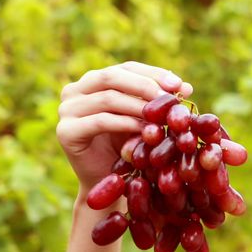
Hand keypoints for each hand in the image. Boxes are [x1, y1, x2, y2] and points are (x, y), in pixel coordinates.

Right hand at [56, 62, 193, 193]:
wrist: (109, 183)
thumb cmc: (128, 147)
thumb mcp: (145, 119)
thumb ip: (159, 101)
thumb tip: (185, 86)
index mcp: (93, 81)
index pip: (126, 68)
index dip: (153, 73)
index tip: (178, 85)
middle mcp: (74, 90)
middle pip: (113, 76)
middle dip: (145, 85)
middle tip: (170, 98)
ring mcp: (67, 110)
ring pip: (108, 98)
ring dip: (139, 106)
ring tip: (162, 116)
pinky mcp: (66, 131)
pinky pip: (101, 121)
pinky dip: (127, 123)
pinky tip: (146, 130)